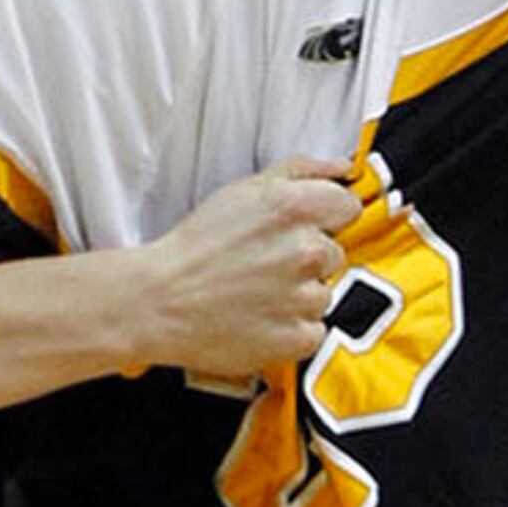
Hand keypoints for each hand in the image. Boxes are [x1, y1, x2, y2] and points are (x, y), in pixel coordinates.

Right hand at [124, 167, 352, 381]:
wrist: (160, 302)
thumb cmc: (196, 247)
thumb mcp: (243, 191)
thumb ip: (301, 171)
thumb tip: (343, 168)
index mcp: (297, 207)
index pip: (348, 207)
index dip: (324, 218)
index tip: (298, 230)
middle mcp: (307, 250)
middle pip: (334, 253)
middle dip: (307, 258)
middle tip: (264, 265)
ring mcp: (306, 297)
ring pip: (324, 294)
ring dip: (298, 296)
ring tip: (256, 294)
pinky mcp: (299, 338)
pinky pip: (313, 330)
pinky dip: (291, 329)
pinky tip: (260, 319)